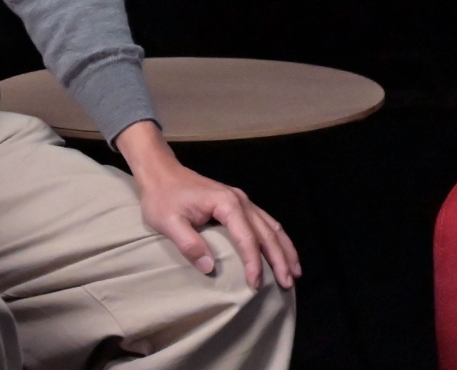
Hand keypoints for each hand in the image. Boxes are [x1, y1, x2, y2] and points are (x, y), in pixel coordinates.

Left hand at [116, 120, 299, 289]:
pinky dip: (277, 238)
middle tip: (288, 283)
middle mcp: (240, 200)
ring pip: (271, 226)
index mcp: (226, 204)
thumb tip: (210, 267)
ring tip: (295, 271)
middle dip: (280, 259)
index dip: (253, 263)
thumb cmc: (162, 197)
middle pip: (267, 232)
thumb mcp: (168, 222)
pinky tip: (282, 250)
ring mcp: (242, 200)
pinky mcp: (238, 203)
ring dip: (285, 248)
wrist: (161, 172)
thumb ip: (189, 244)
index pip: (247, 238)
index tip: (255, 285)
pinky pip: (265, 221)